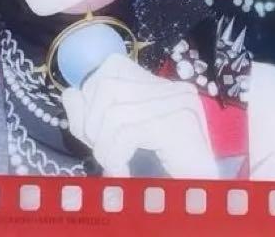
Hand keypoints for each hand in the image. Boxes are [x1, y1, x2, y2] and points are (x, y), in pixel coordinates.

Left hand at [61, 53, 217, 178]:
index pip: (110, 69)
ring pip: (113, 111)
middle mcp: (174, 88)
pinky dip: (115, 157)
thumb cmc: (163, 181)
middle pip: (106, 86)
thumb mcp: (116, 143)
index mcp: (161, 88)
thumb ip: (93, 120)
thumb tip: (70, 93)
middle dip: (92, 125)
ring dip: (104, 147)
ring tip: (114, 168)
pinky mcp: (181, 125)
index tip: (94, 137)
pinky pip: (127, 131)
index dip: (90, 102)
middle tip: (104, 156)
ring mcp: (181, 103)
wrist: (204, 204)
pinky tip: (122, 175)